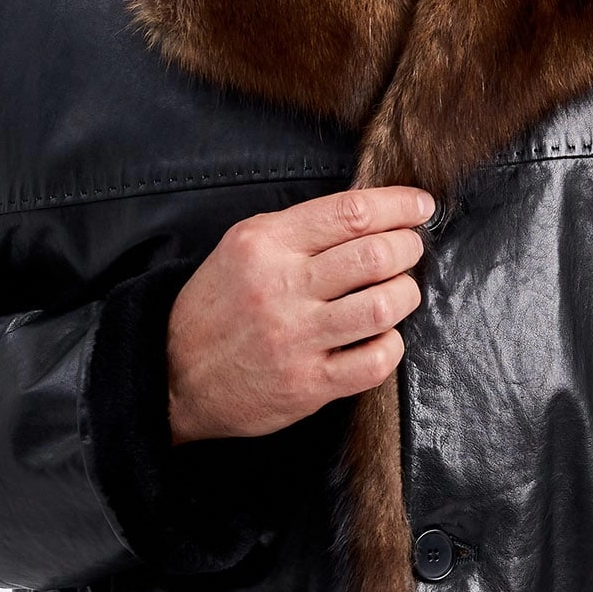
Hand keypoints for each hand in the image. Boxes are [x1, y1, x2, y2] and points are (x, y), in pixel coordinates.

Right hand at [168, 186, 435, 442]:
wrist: (172, 375)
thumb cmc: (216, 308)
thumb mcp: (241, 249)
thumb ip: (299, 230)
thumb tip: (370, 211)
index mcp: (264, 244)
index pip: (350, 213)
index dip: (399, 206)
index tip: (420, 208)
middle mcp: (280, 287)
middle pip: (375, 255)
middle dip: (408, 248)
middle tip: (410, 250)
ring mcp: (295, 338)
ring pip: (383, 305)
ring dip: (406, 293)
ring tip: (400, 291)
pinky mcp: (308, 385)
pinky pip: (376, 361)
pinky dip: (392, 344)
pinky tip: (382, 336)